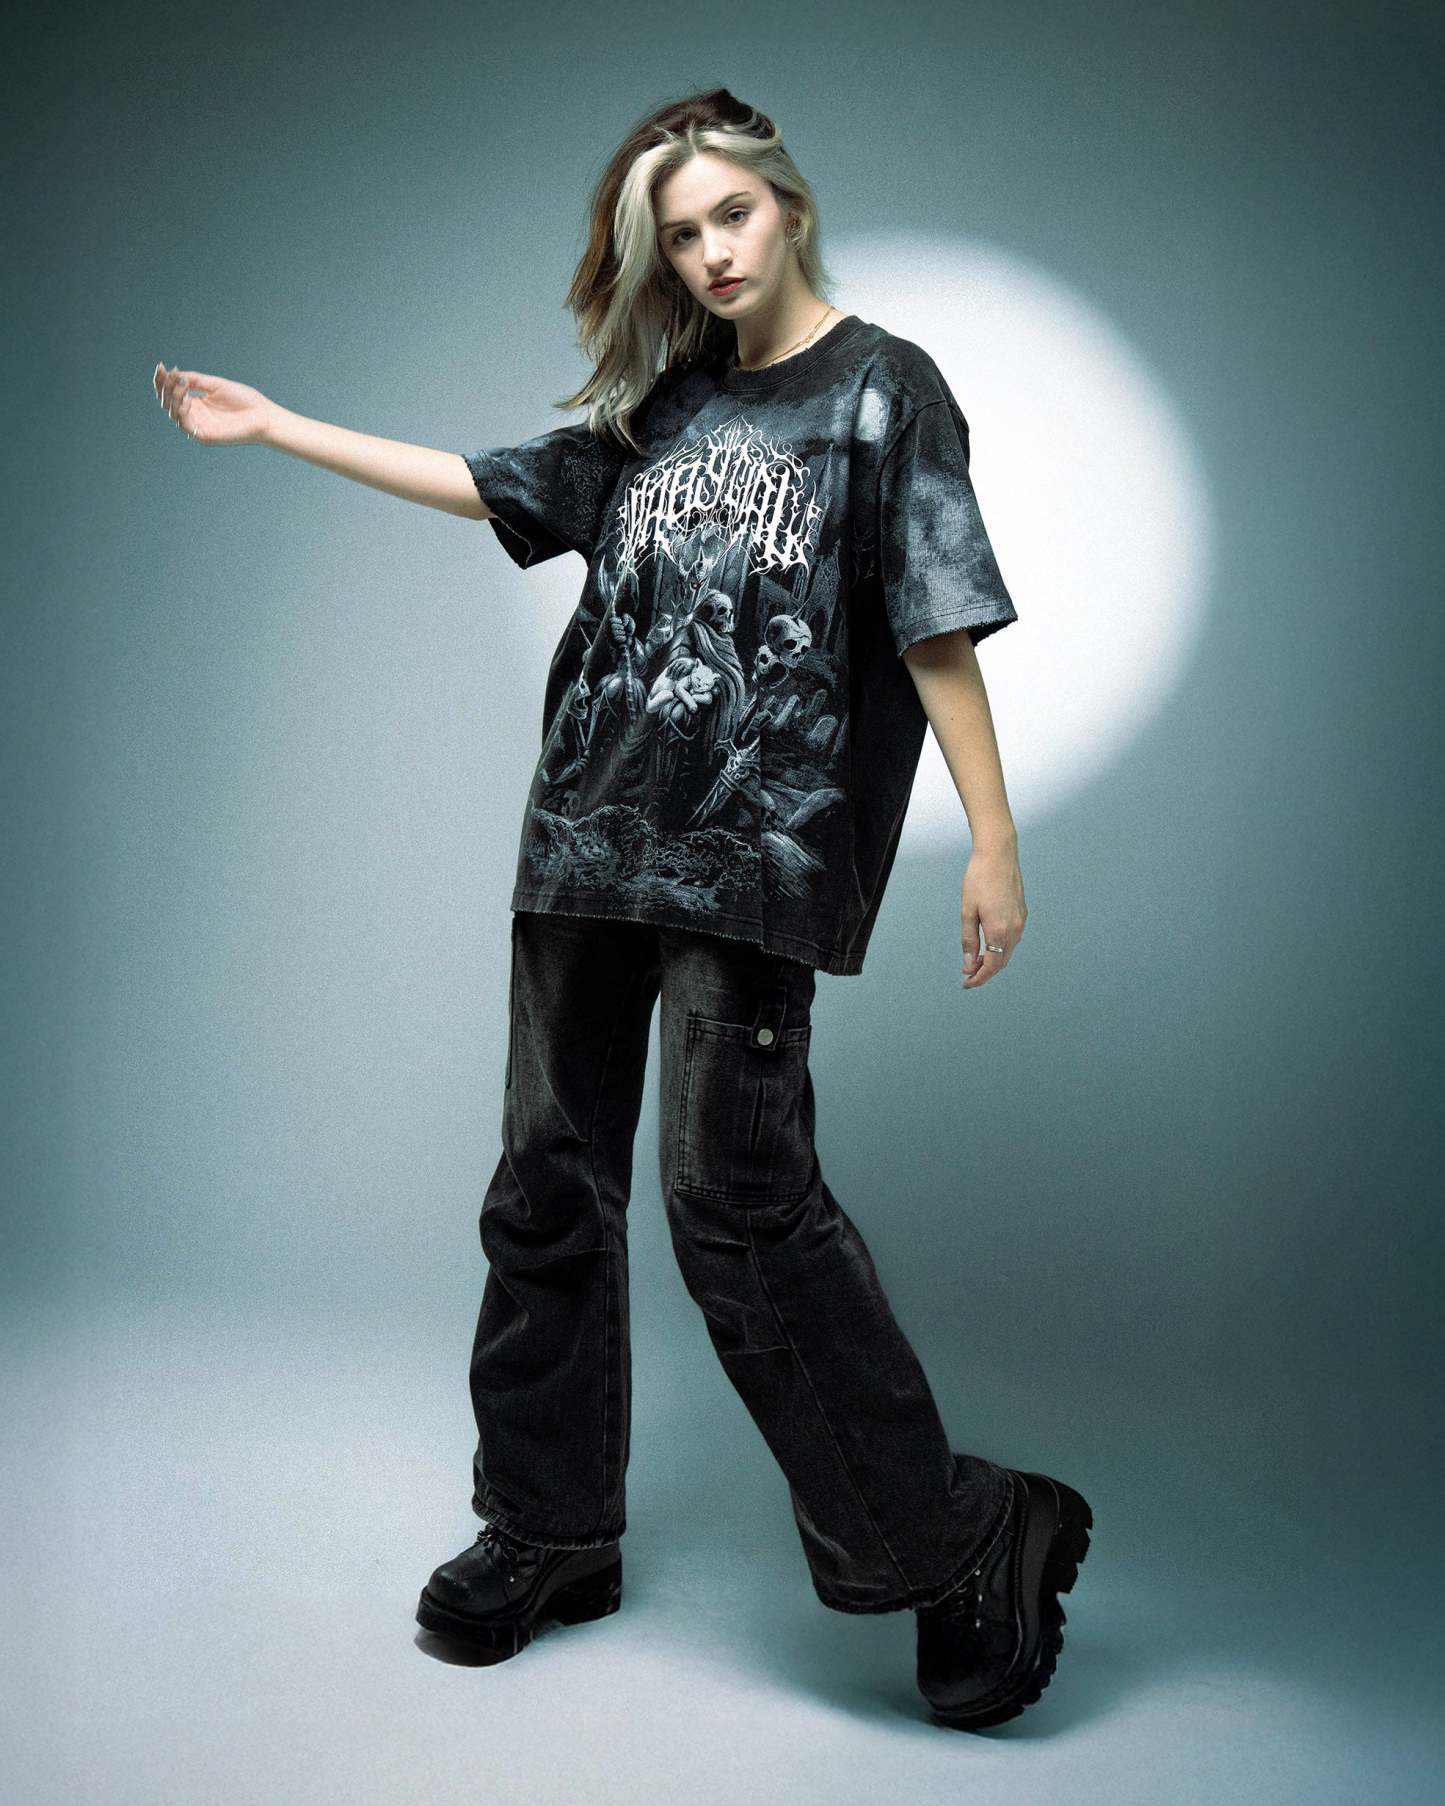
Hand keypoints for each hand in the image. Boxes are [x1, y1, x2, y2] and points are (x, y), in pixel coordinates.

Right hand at [152, 362, 272, 446]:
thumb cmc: (244, 400)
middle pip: (168, 402)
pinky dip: (181, 412)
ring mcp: (199, 426)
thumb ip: (196, 380)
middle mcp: (195, 415)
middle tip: (168, 375)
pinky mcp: (205, 436)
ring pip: (174, 413)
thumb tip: (175, 373)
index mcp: (197, 402)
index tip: (160, 367)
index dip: (163, 381)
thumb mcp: (216, 385)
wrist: (264, 416)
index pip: (172, 392)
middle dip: (165, 387)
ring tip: (181, 385)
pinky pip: (185, 425)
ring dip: (173, 397)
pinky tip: (186, 399)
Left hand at [961, 841, 1025, 987]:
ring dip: (994, 960)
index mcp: (999, 930)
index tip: (967, 984)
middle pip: (1002, 962)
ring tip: (976, 962)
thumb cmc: (979, 879)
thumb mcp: (968, 911)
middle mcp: (1014, 929)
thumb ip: (969, 940)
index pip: (991, 966)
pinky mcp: (1022, 914)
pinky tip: (989, 945)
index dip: (978, 978)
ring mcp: (1021, 922)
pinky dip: (1001, 948)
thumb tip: (969, 964)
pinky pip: (1013, 939)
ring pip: (1008, 952)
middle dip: (985, 972)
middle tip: (968, 976)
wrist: (999, 855)